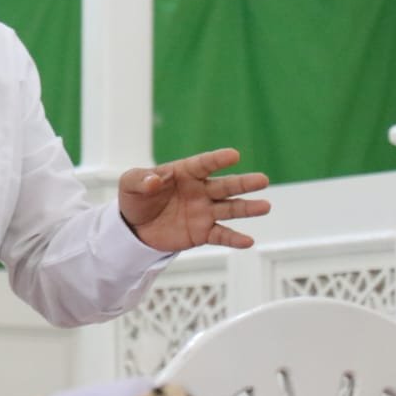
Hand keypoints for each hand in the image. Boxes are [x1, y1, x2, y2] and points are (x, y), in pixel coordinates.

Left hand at [118, 148, 269, 251]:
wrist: (135, 227)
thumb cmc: (136, 198)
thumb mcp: (130, 184)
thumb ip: (141, 180)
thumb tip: (154, 180)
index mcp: (184, 173)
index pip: (203, 164)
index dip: (217, 159)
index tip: (234, 155)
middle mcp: (199, 191)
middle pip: (225, 186)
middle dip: (243, 183)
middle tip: (263, 179)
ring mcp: (203, 212)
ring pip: (229, 209)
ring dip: (247, 208)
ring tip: (265, 206)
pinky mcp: (202, 232)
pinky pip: (221, 235)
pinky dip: (234, 239)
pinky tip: (248, 241)